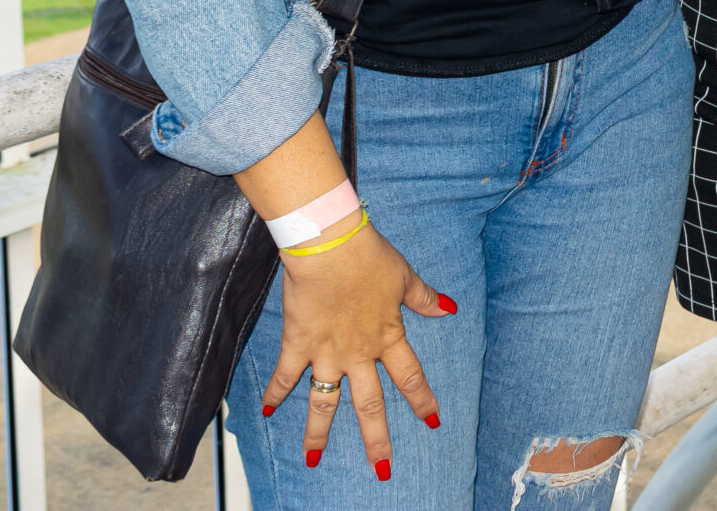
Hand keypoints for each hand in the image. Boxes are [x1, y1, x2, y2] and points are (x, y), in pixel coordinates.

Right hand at [258, 220, 454, 478]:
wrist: (330, 247)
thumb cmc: (369, 257)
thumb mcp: (404, 276)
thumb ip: (425, 298)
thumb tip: (450, 308)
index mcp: (388, 337)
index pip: (411, 377)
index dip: (422, 401)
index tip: (432, 422)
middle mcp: (359, 353)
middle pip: (369, 405)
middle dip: (376, 440)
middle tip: (382, 469)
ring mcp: (327, 353)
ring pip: (324, 402)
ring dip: (318, 433)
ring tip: (313, 460)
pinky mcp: (298, 343)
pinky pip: (286, 376)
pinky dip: (275, 394)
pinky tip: (267, 413)